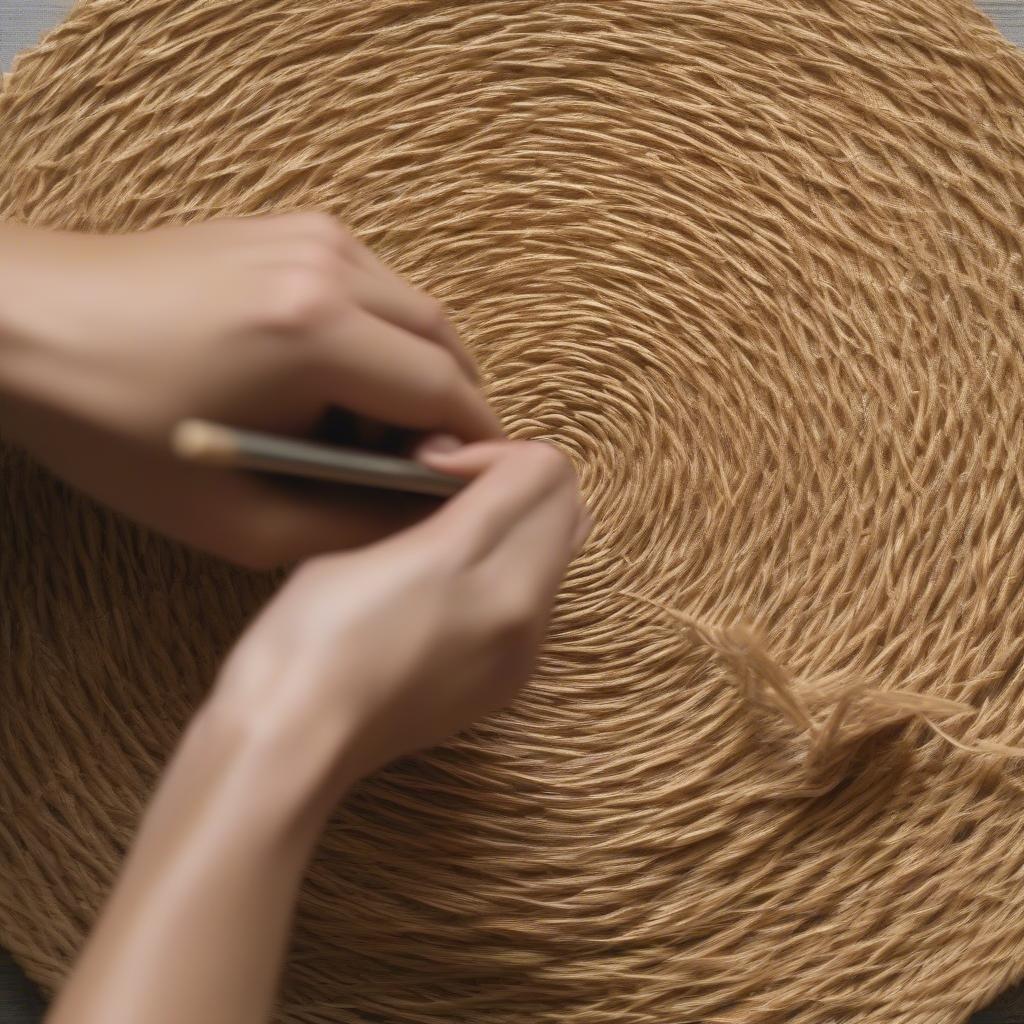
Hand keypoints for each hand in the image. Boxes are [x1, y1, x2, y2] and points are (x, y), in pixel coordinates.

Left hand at [0, 214, 500, 565]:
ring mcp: (310, 235)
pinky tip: (335, 382)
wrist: (22, 324)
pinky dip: (379, 338)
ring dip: (416, 371)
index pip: (447, 391)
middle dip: (451, 408)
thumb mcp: (233, 519)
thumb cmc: (112, 427)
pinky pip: (374, 288)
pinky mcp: (291, 228)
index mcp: (315, 333)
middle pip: (446, 341)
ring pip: (415, 310)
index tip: (466, 484)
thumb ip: (347, 524)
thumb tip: (418, 513)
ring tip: (370, 429)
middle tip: (418, 465)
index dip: (471, 445)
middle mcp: (328, 267)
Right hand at [208, 440, 588, 808]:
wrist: (302, 736)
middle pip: (567, 509)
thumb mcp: (366, 540)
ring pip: (561, 555)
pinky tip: (456, 588)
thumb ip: (435, 506)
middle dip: (521, 485)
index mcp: (474, 560)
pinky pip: (542, 603)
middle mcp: (519, 608)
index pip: (546, 469)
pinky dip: (516, 576)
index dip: (493, 454)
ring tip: (455, 538)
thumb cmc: (311, 631)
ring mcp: (523, 651)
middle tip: (456, 494)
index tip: (440, 470)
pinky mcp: (513, 681)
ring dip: (523, 530)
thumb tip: (467, 482)